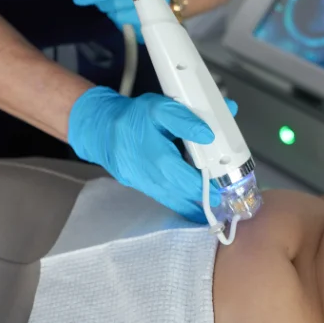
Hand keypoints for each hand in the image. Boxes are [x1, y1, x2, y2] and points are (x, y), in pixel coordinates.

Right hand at [68, 87, 238, 222]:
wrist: (100, 129)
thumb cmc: (133, 117)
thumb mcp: (159, 107)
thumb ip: (185, 119)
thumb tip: (208, 134)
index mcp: (157, 158)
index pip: (187, 180)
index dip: (206, 189)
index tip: (222, 194)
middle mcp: (150, 177)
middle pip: (182, 196)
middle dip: (203, 202)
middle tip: (223, 206)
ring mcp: (143, 185)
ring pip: (172, 202)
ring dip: (192, 208)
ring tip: (212, 214)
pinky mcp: (140, 187)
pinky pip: (164, 199)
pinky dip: (179, 204)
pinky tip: (193, 207)